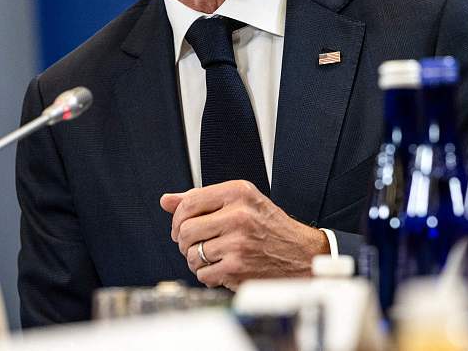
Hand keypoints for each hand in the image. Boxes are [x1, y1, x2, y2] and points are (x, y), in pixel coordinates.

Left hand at [159, 180, 328, 289]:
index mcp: (238, 192)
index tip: (182, 226)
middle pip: (186, 229)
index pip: (189, 201)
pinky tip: (221, 268)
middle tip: (196, 244)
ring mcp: (238, 242)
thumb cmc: (270, 227)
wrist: (301, 254)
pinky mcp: (237, 267)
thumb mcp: (242, 202)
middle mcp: (239, 214)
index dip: (178, 217)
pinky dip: (208, 275)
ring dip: (196, 260)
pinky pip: (202, 274)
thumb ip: (203, 199)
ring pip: (192, 253)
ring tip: (212, 257)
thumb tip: (166, 200)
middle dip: (185, 241)